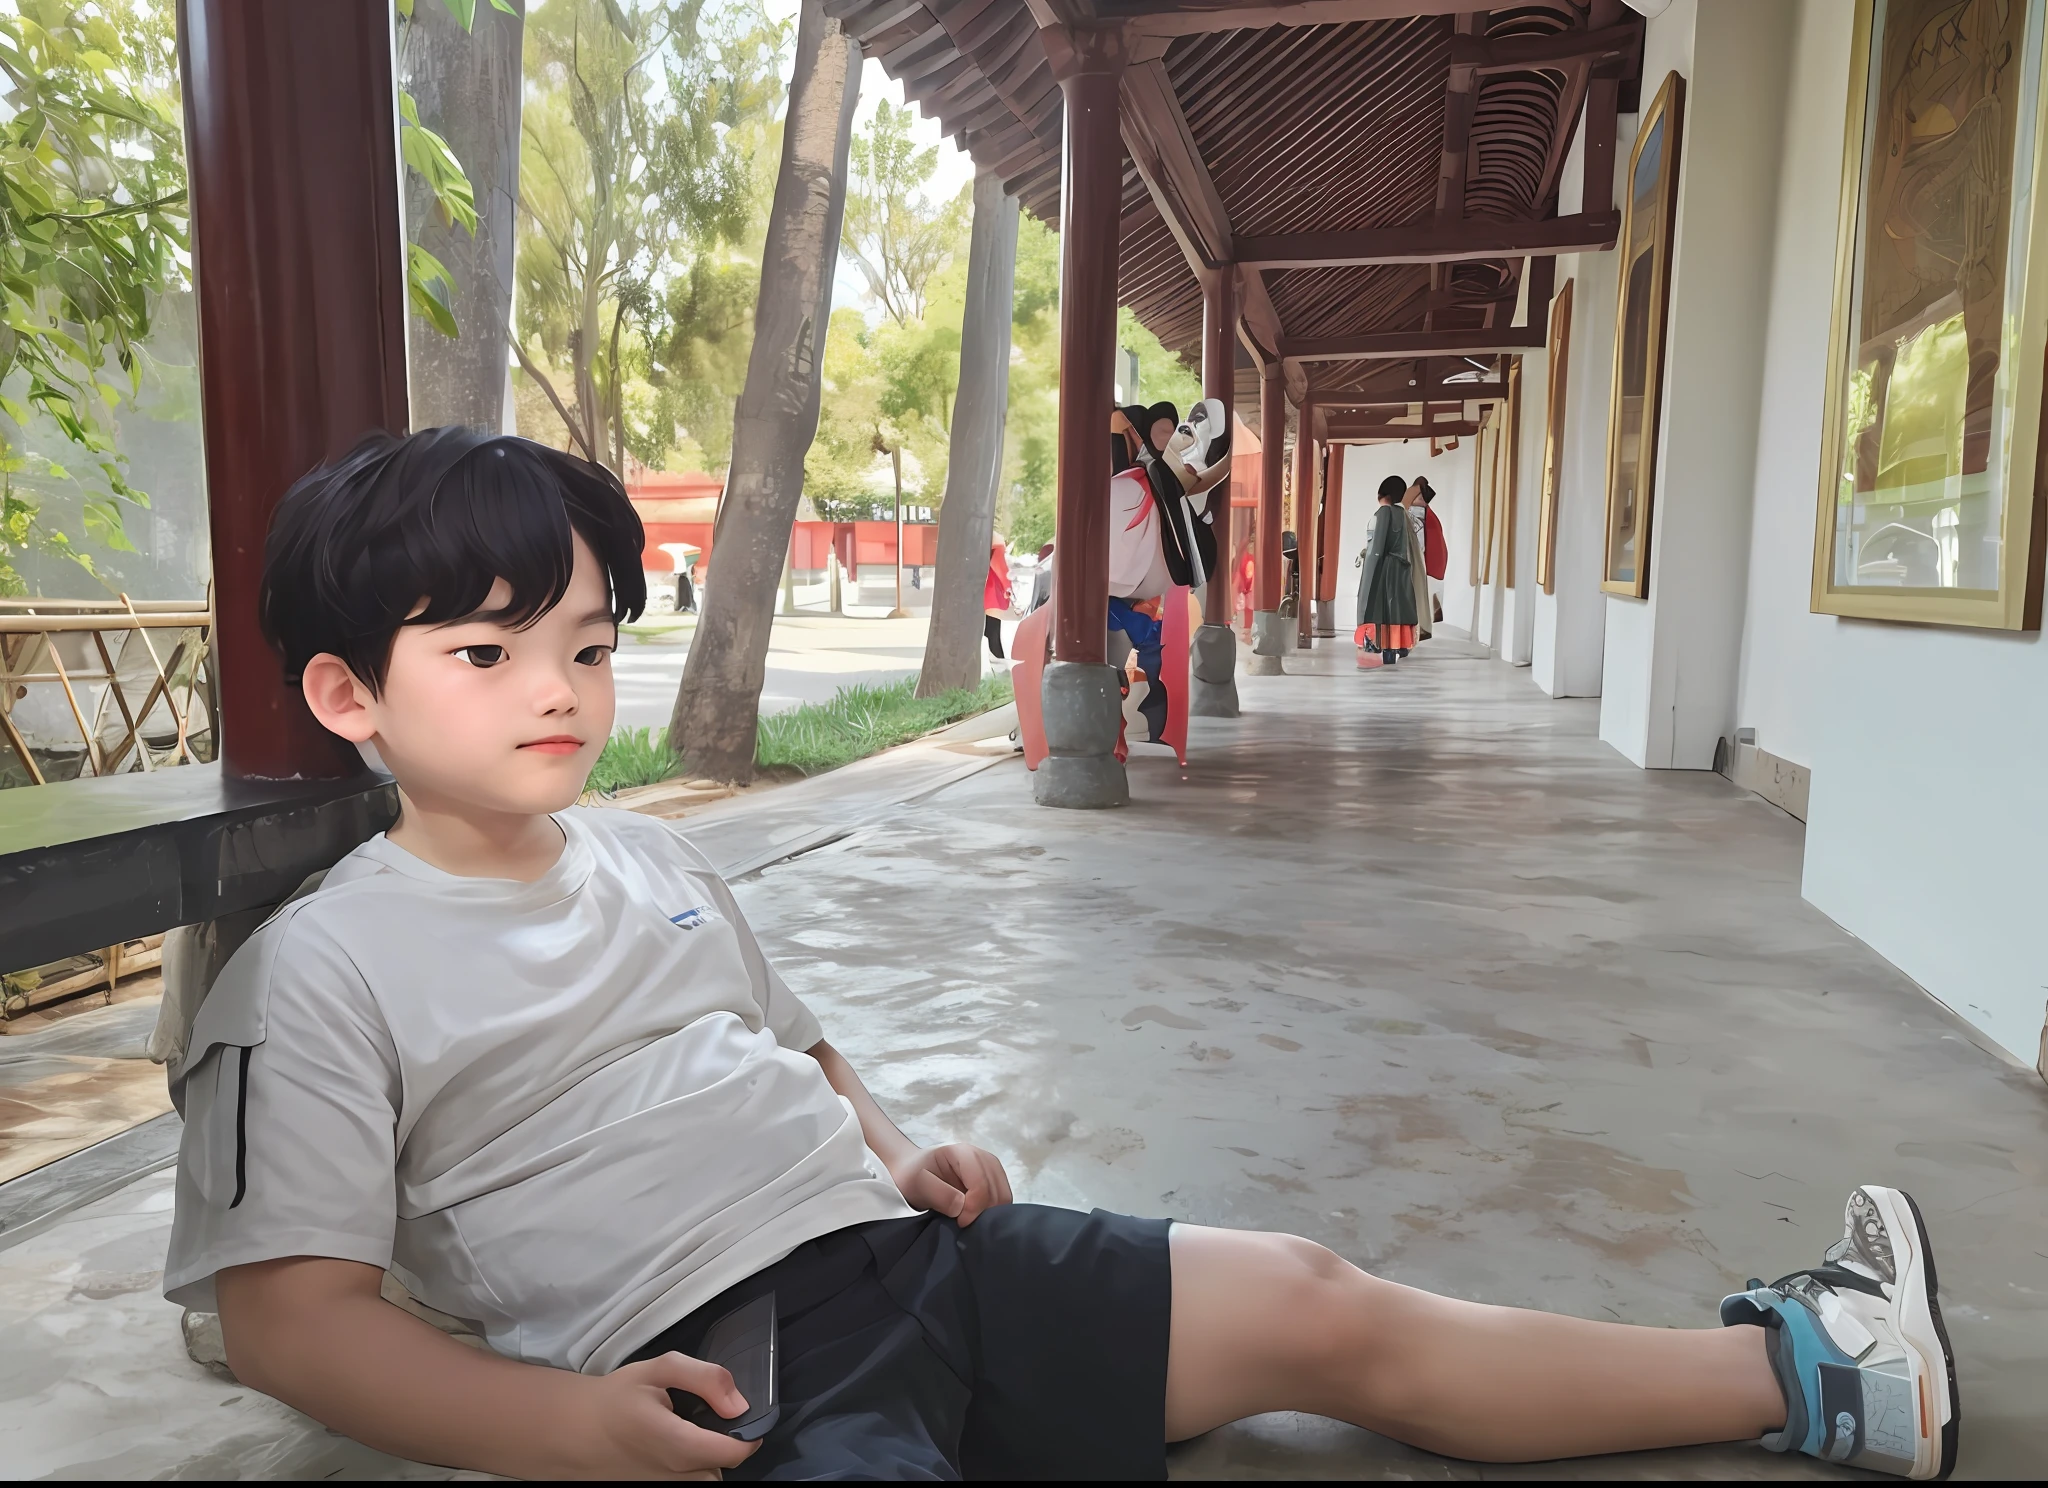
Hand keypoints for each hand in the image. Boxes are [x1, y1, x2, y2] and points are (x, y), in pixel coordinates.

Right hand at [575, 1352, 762, 1479]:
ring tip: (688, 1431)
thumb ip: (706, 1379)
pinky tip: (677, 1446)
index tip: (738, 1413)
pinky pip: (689, 1481)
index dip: (749, 1432)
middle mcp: (674, 1476)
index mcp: (678, 1444)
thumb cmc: (618, 1398)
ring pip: (707, 1478)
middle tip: (707, 1418)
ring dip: (707, 1456)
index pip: (737, 1453)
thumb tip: (738, 1404)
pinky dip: (691, 1465)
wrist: (576, 1430)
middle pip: (724, 1467)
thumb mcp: (660, 1369)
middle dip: (725, 1444)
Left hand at [888, 1143, 1012, 1226]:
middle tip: (964, 1222)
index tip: (960, 1222)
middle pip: (997, 1191)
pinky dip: (991, 1212)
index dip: (973, 1207)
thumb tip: (961, 1208)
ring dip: (989, 1213)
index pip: (981, 1184)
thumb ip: (940, 1195)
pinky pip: (1002, 1200)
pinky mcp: (993, 1180)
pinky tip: (974, 1215)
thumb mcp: (918, 1185)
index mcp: (963, 1153)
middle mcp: (983, 1157)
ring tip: (968, 1218)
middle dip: (983, 1212)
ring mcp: (990, 1168)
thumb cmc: (913, 1177)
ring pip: (1003, 1197)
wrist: (913, 1174)